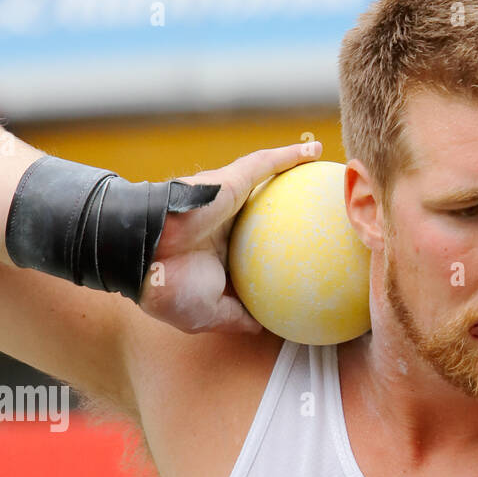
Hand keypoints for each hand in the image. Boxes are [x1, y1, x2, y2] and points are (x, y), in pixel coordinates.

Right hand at [138, 139, 321, 334]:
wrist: (147, 257)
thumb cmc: (172, 289)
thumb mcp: (209, 315)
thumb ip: (237, 317)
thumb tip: (263, 327)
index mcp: (223, 256)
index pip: (260, 252)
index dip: (284, 252)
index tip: (314, 259)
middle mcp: (230, 226)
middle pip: (271, 214)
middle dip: (299, 210)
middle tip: (329, 213)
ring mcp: (231, 202)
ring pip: (271, 182)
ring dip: (299, 173)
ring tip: (330, 171)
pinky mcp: (230, 182)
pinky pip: (265, 164)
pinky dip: (289, 155)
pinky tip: (315, 149)